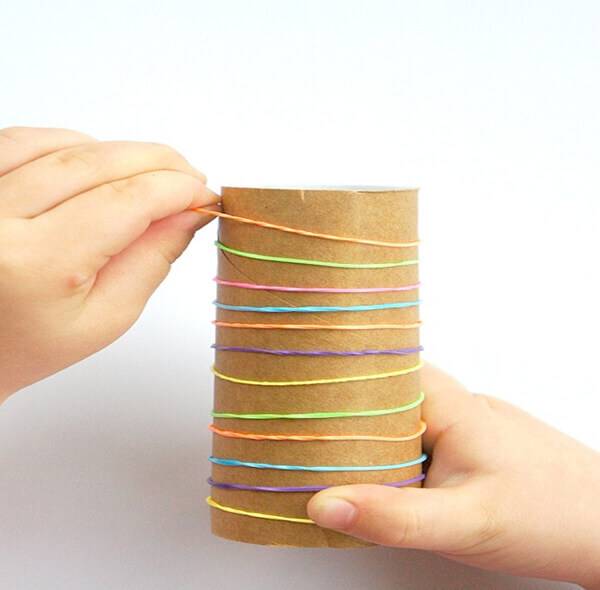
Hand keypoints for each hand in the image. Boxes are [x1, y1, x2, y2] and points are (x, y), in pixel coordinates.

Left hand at [0, 126, 217, 402]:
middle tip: (189, 177)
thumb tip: (192, 211)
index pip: (124, 202)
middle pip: (95, 162)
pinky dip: (73, 145)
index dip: (175, 188)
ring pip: (63, 144)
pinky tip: (96, 167)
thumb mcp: (107, 317)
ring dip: (118, 153)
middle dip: (157, 162)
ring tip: (146, 178)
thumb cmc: (33, 344)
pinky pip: (25, 138)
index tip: (205, 193)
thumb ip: (154, 259)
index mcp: (36, 264)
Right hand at [307, 363, 599, 587]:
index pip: (377, 366)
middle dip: (336, 405)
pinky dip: (383, 447)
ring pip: (393, 415)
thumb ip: (393, 516)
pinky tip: (369, 469)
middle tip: (290, 420)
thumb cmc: (549, 516)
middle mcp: (450, 402)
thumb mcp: (462, 523)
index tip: (292, 378)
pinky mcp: (461, 443)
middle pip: (378, 391)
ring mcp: (456, 422)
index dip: (333, 368)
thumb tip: (324, 503)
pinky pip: (410, 434)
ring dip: (360, 430)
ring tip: (318, 447)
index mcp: (447, 402)